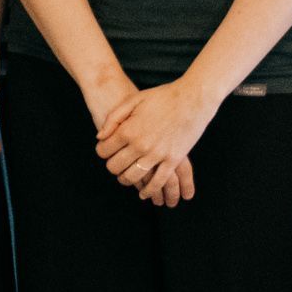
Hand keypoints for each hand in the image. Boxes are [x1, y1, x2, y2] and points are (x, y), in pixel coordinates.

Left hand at [95, 77, 218, 207]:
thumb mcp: (133, 100)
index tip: (105, 151)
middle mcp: (140, 144)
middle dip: (112, 167)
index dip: (102, 152)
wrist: (192, 99)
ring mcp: (157, 154)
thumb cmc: (162, 97)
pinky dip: (149, 190)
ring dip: (126, 180)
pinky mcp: (174, 159)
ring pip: (134, 177)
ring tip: (126, 177)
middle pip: (115, 166)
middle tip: (115, 164)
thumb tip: (100, 137)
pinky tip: (144, 194)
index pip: (104, 150)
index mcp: (128, 130)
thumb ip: (113, 119)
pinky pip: (158, 181)